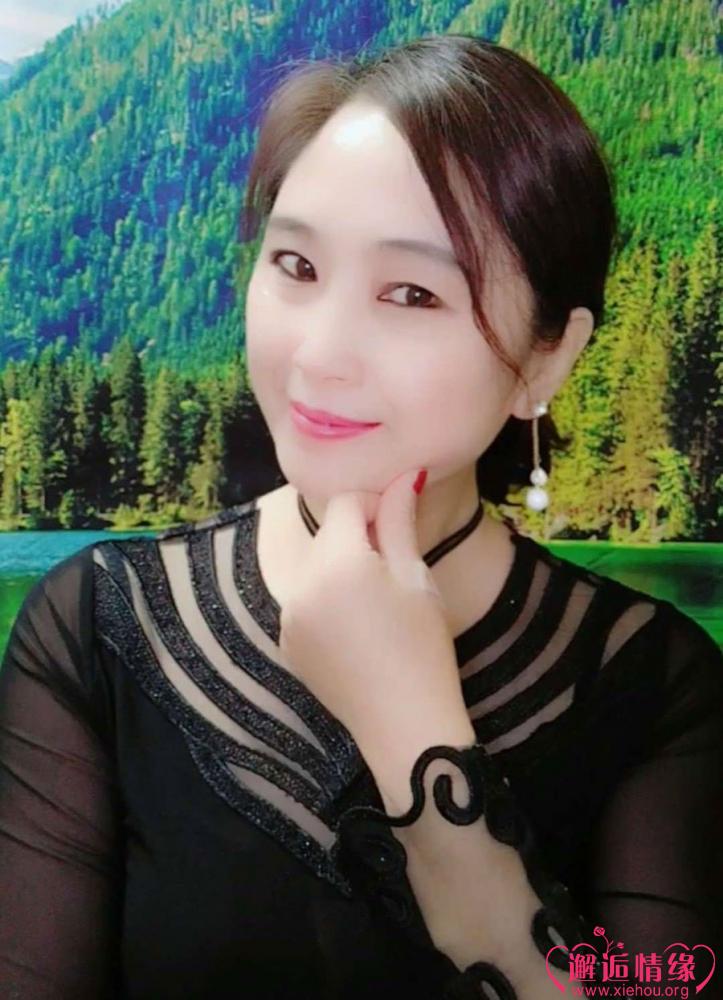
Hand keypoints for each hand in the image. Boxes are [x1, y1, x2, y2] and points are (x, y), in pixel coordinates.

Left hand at [278, 469, 469, 755]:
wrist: (405, 726)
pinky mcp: (286, 642)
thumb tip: (402, 475)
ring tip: (375, 601)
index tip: (398, 525)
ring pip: (314, 567)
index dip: (374, 504)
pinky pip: (304, 601)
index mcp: (337, 563)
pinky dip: (325, 601)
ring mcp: (287, 616)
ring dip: (339, 567)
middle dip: (356, 536)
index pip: (345, 503)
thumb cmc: (423, 647)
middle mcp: (300, 584)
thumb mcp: (415, 578)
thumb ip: (399, 522)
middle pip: (327, 535)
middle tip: (392, 565)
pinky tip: (357, 629)